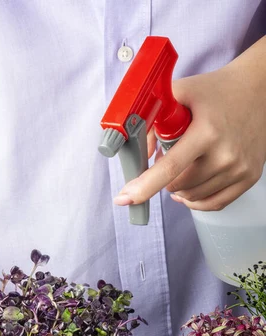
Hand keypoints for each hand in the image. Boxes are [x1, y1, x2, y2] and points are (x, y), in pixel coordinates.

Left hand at [114, 36, 265, 211]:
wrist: (258, 90)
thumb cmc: (215, 92)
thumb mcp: (179, 94)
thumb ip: (152, 120)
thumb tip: (139, 155)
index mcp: (206, 132)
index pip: (170, 168)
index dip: (144, 186)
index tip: (124, 199)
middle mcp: (226, 154)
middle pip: (177, 186)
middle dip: (164, 177)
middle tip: (169, 155)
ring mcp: (239, 169)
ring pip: (192, 197)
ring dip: (180, 187)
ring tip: (185, 164)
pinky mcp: (249, 178)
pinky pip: (213, 204)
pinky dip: (196, 200)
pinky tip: (189, 188)